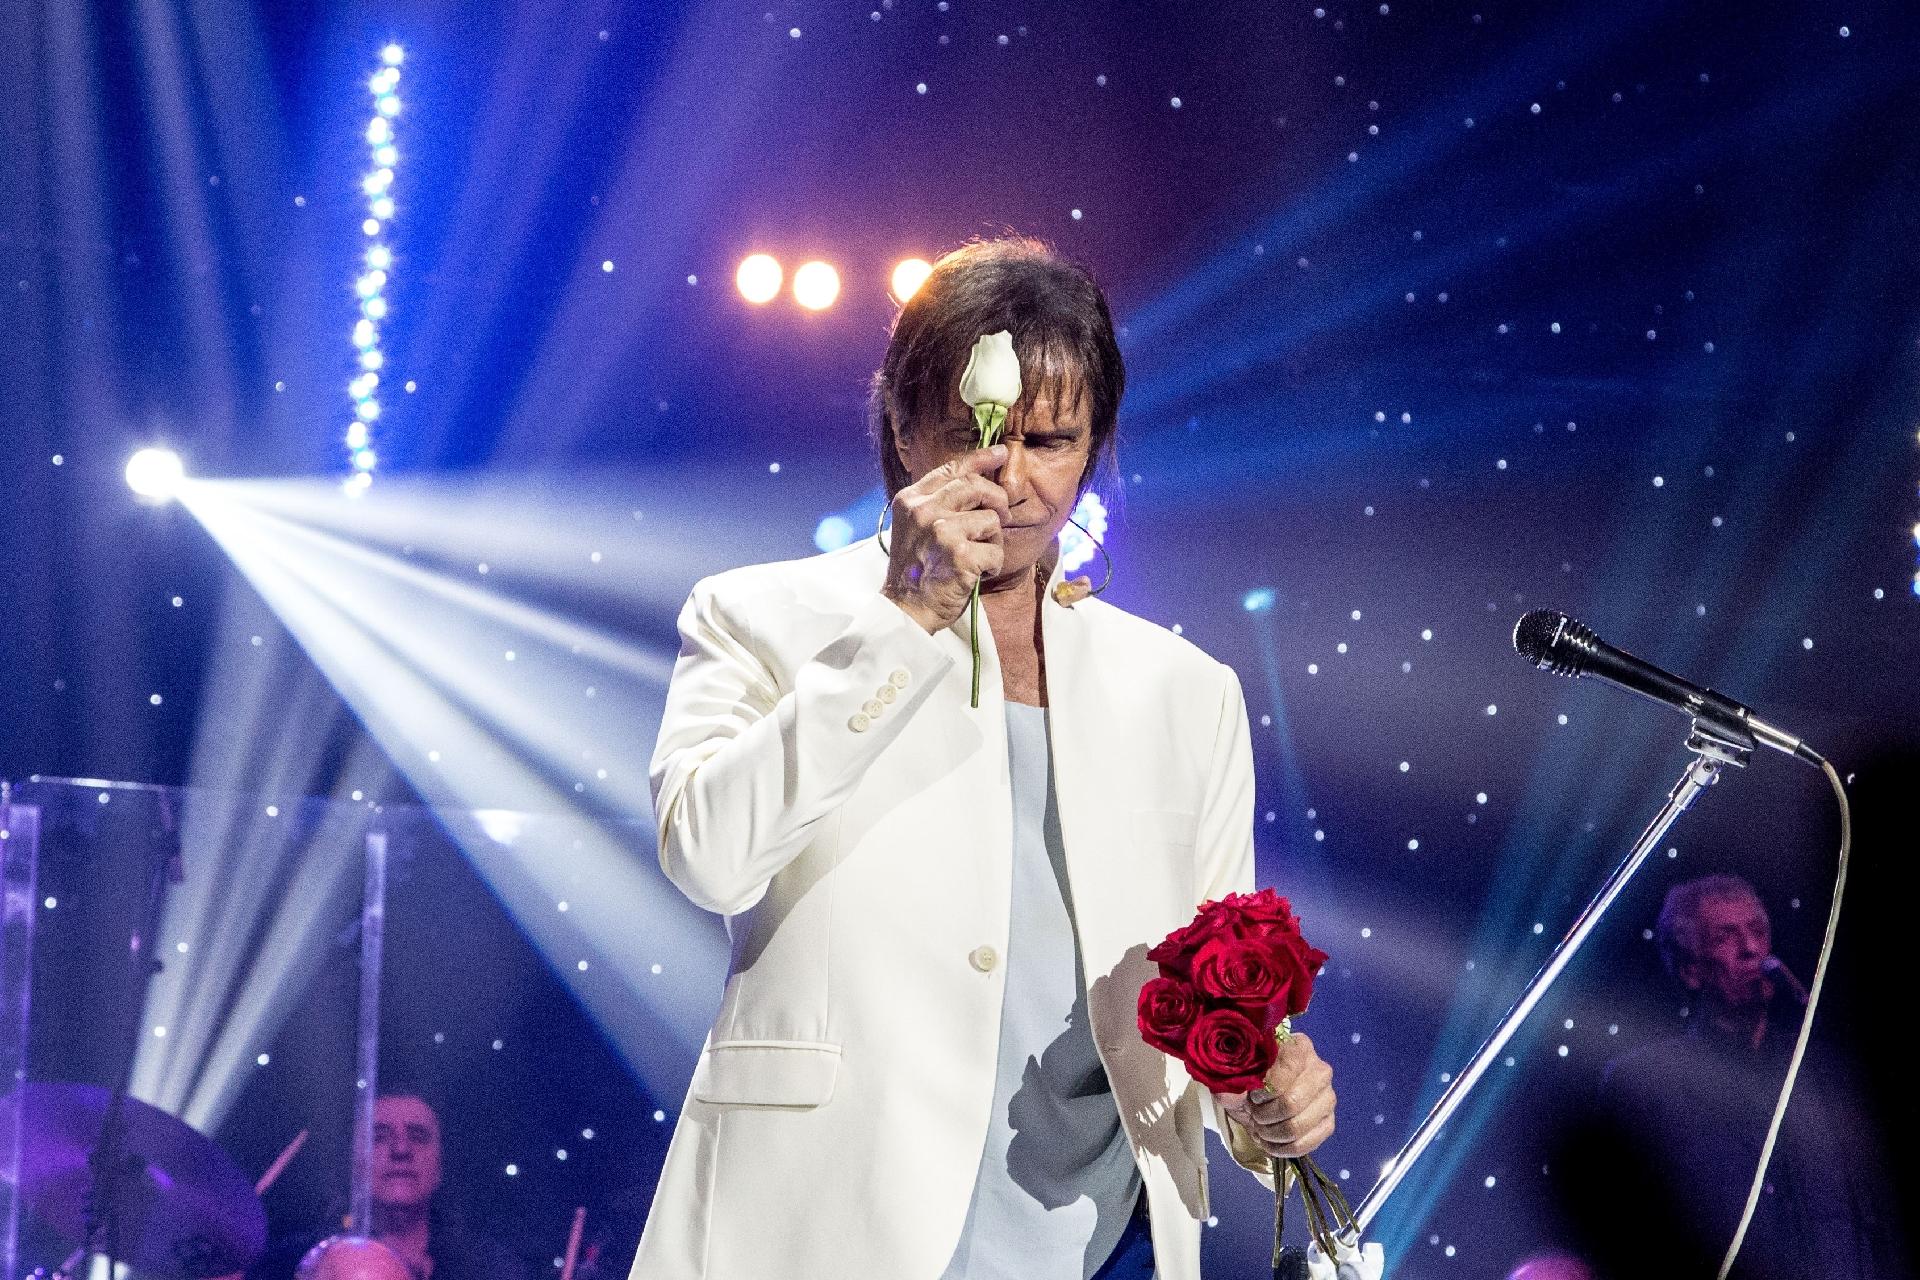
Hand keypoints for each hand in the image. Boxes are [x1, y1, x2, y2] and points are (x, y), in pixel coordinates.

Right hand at [880, 445, 1009, 633]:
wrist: (905, 609)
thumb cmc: (916, 571)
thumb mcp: (916, 527)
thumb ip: (938, 503)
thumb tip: (980, 480)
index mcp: (911, 499)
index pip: (952, 468)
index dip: (982, 458)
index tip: (1002, 452)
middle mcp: (924, 510)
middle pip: (977, 486)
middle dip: (997, 500)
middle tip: (1001, 517)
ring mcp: (941, 531)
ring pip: (991, 519)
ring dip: (992, 541)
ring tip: (975, 557)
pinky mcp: (960, 555)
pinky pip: (996, 550)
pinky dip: (992, 565)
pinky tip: (975, 574)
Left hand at [1214, 1032, 1335, 1160]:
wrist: (1258, 1098)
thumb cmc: (1250, 1081)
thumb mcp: (1235, 1076)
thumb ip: (1231, 1082)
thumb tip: (1230, 1094)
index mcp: (1299, 1047)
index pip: (1288, 1067)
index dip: (1266, 1088)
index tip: (1252, 1095)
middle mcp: (1320, 1070)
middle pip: (1292, 1102)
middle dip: (1265, 1115)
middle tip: (1253, 1114)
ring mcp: (1327, 1097)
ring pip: (1297, 1126)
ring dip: (1271, 1133)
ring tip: (1260, 1128)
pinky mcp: (1328, 1122)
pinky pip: (1306, 1143)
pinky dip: (1282, 1148)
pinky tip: (1269, 1142)